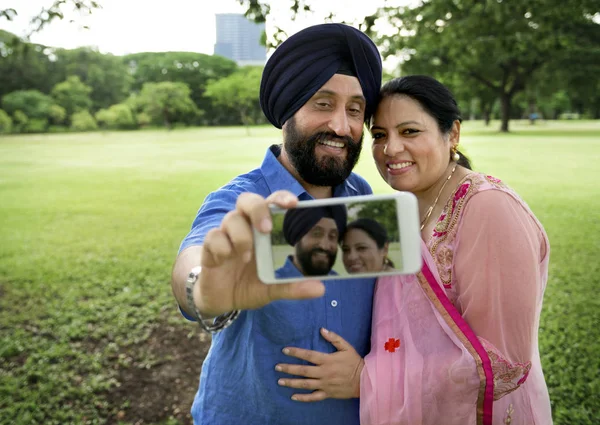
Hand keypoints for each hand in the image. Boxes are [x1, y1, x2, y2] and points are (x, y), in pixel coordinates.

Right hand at [195, 190, 324, 316]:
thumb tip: (320, 289)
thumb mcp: (272, 289)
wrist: (221, 299)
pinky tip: (225, 261)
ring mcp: (226, 234)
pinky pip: (214, 237)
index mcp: (263, 229)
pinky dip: (222, 248)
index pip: (272, 203)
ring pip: (231, 218)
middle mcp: (245, 226)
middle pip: (248, 200)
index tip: (293, 203)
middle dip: (258, 209)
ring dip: (242, 236)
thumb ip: (293, 287)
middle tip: (267, 229)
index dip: (281, 198)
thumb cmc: (250, 285)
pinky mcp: (210, 246)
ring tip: (248, 257)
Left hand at [275, 328, 363, 401]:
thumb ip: (334, 338)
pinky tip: (293, 397)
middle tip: (277, 367)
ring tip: (280, 381)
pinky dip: (303, 398)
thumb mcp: (346, 347)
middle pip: (303, 370)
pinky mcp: (327, 393)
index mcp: (327, 360)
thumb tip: (322, 329)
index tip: (284, 350)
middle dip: (288, 368)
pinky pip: (313, 397)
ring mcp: (324, 384)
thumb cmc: (354, 362)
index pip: (308, 355)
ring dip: (291, 382)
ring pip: (305, 384)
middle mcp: (324, 373)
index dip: (296, 352)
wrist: (364, 380)